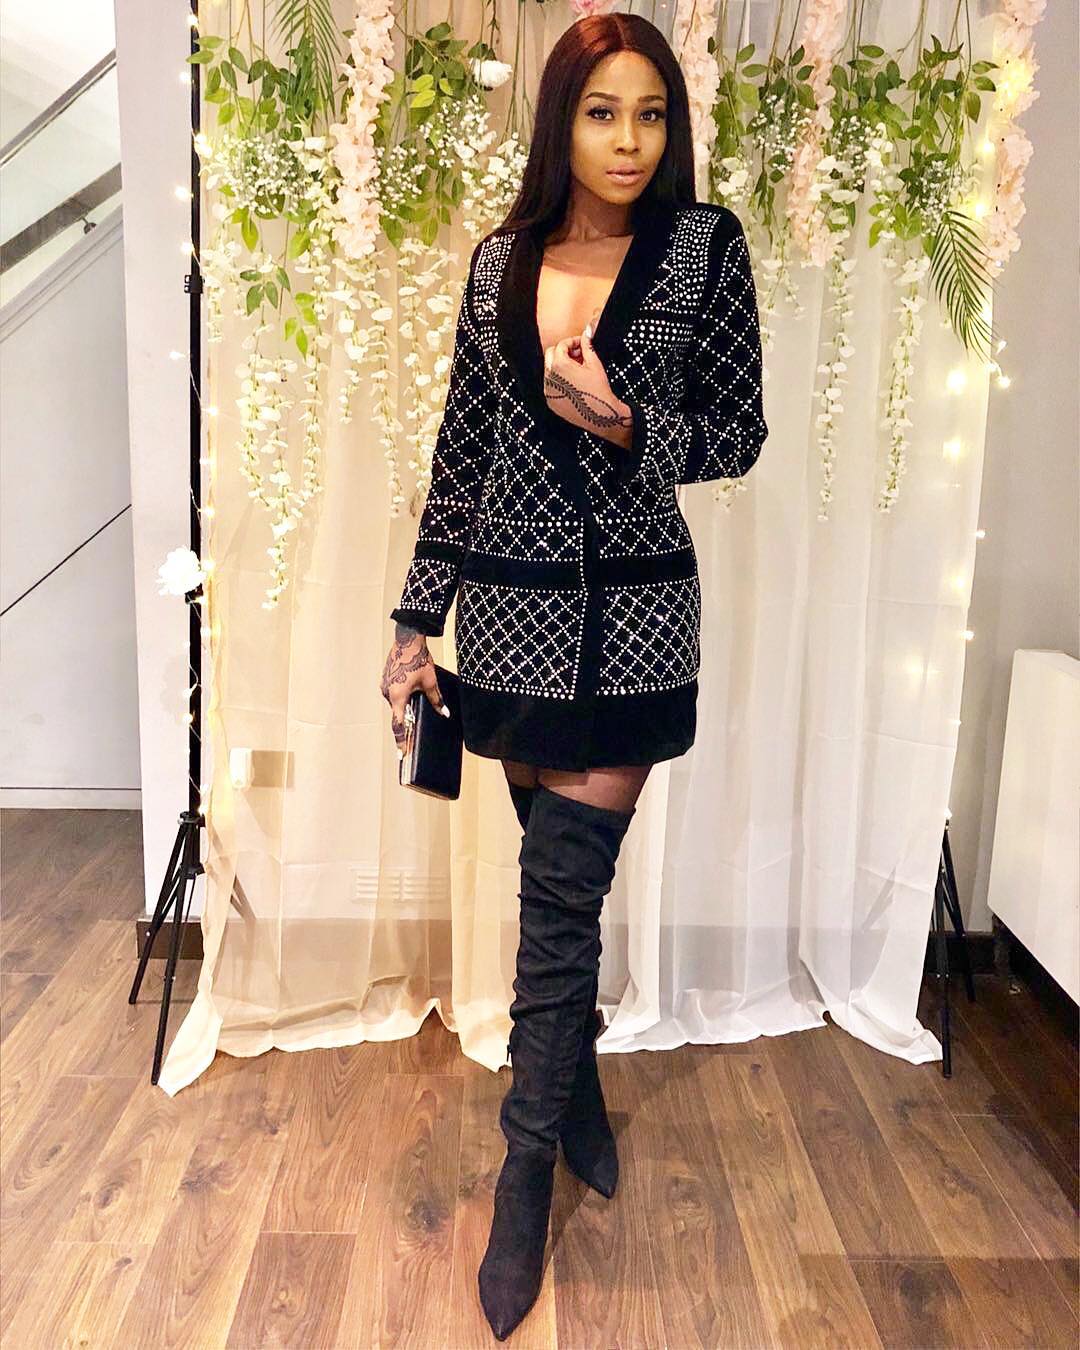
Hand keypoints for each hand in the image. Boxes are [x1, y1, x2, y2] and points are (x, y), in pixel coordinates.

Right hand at [379, 623, 449, 759]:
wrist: (407, 639)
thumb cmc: (418, 659)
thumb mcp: (431, 682)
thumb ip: (436, 700)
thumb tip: (445, 713)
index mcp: (397, 697)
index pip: (399, 725)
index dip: (401, 742)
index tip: (402, 755)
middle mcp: (388, 693)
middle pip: (398, 714)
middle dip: (406, 722)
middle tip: (413, 734)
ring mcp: (385, 685)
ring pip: (396, 702)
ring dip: (404, 706)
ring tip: (415, 702)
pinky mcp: (386, 678)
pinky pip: (394, 693)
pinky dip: (401, 697)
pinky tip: (410, 689)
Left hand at [542, 308, 632, 448]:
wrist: (600, 415)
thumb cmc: (599, 390)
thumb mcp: (594, 363)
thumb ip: (587, 345)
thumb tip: (587, 330)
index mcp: (559, 365)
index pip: (561, 345)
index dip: (573, 342)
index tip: (581, 345)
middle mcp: (550, 377)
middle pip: (551, 355)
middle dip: (564, 352)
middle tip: (578, 356)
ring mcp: (548, 390)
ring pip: (549, 370)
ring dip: (560, 366)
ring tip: (577, 370)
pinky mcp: (550, 401)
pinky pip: (550, 385)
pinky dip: (558, 381)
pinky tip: (573, 384)